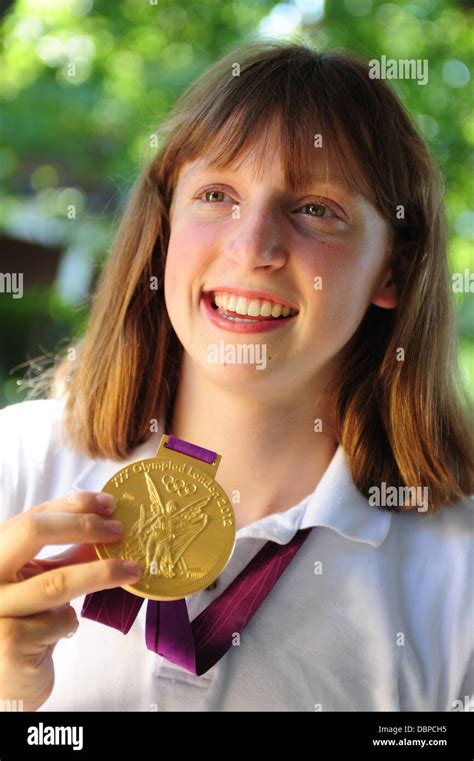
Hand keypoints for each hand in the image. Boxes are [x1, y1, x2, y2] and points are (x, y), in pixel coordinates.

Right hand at [0, 492, 140, 710]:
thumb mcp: (41, 578)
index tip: (108, 504)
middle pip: (33, 532)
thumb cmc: (26, 619)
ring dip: (101, 572)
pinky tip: (63, 627)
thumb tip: (110, 526)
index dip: (73, 505)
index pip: (33, 516)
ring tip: (132, 569)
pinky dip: (70, 621)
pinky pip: (58, 620)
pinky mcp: (9, 641)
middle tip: (118, 530)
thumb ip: (69, 554)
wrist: (7, 678)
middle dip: (82, 525)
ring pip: (56, 581)